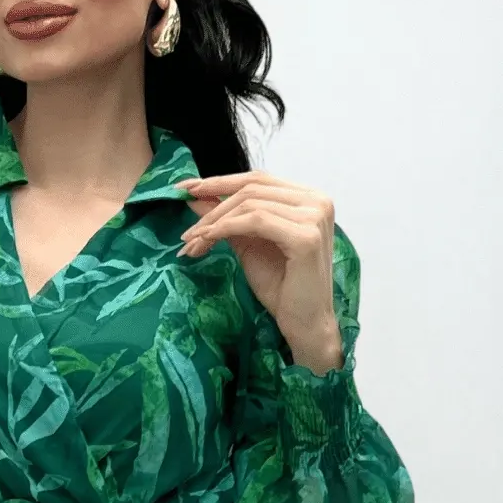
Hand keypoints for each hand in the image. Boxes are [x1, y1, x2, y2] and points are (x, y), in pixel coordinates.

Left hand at [175, 170, 342, 368]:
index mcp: (308, 198)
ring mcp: (315, 216)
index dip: (219, 181)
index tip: (185, 187)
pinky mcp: (306, 236)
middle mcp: (317, 200)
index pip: (258, 179)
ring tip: (192, 242)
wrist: (305, 323)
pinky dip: (225, 228)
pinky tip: (207, 240)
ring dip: (214, 221)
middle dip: (211, 204)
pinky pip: (255, 221)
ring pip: (250, 203)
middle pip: (252, 187)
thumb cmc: (282, 287)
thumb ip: (226, 217)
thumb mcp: (247, 244)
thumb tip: (194, 196)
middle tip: (185, 224)